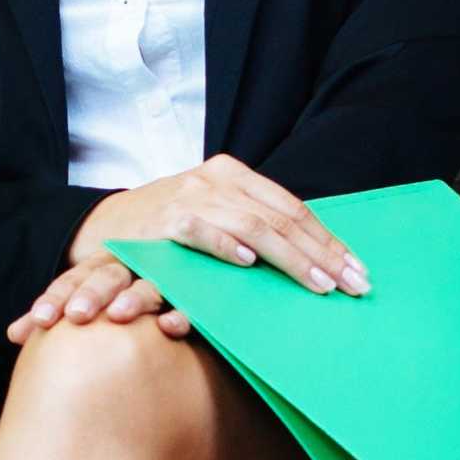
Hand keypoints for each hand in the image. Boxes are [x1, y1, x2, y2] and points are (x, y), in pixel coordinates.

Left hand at [10, 254, 185, 340]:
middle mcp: (130, 270)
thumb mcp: (93, 303)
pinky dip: (180, 313)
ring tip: (118, 316)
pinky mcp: (193, 296)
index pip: (74, 280)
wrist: (187, 275)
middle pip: (106, 277)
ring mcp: (163, 280)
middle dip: (90, 294)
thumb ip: (57, 316)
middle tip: (75, 316)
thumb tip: (12, 334)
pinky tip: (170, 328)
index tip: (39, 322)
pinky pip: (188, 303)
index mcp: (101, 269)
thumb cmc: (124, 301)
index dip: (56, 297)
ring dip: (133, 299)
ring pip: (146, 285)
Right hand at [69, 156, 367, 296]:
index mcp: (232, 174)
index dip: (327, 240)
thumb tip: (313, 256)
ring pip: (252, 226)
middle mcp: (214, 179)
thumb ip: (253, 227)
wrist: (102, 228)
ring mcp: (189, 197)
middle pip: (281, 218)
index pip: (292, 208)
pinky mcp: (163, 220)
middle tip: (354, 285)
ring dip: (290, 258)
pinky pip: (201, 231)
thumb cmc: (166, 230)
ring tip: (319, 284)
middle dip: (322, 254)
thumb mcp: (213, 217)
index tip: (357, 271)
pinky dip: (226, 246)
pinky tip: (252, 264)